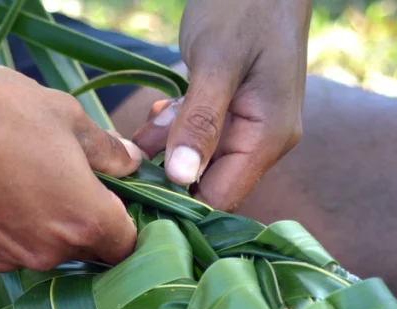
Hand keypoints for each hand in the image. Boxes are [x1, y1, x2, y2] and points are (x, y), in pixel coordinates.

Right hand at [0, 65, 142, 271]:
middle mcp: (52, 253)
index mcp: (86, 220)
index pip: (128, 245)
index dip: (128, 224)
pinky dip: (6, 229)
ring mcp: (10, 260)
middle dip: (85, 223)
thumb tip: (131, 161)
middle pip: (86, 251)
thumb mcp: (64, 115)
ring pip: (44, 251)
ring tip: (22, 179)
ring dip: (43, 227)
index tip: (117, 201)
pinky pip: (5, 249)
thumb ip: (106, 149)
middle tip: (67, 180)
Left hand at [132, 0, 310, 210]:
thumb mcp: (216, 62)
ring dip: (164, 151)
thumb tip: (181, 179)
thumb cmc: (243, 6)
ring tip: (143, 128)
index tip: (136, 192)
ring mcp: (250, 128)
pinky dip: (173, 131)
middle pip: (209, 184)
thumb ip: (200, 122)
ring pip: (198, 161)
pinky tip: (158, 115)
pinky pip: (199, 138)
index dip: (179, 201)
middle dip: (166, 175)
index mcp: (269, 137)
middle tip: (128, 159)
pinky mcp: (234, 114)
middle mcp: (265, 142)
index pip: (222, 197)